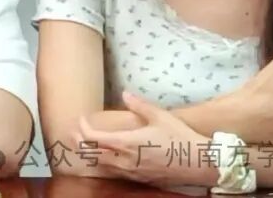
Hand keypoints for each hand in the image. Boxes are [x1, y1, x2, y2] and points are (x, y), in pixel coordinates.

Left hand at [76, 91, 216, 188]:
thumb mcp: (160, 116)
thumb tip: (124, 93)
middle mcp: (126, 159)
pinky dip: (106, 165)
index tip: (80, 120)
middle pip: (94, 154)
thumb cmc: (179, 137)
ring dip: (92, 155)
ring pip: (103, 166)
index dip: (83, 129)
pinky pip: (116, 173)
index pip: (96, 138)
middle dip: (81, 143)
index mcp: (128, 142)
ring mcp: (132, 172)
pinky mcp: (139, 179)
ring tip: (86, 145)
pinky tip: (107, 158)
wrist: (197, 162)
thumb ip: (139, 105)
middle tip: (74, 132)